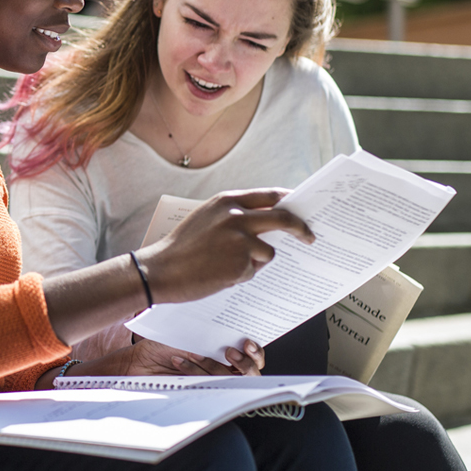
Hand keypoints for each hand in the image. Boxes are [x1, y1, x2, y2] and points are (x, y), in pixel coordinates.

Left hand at [116, 338, 263, 377]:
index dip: (256, 352)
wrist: (141, 358)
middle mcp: (224, 367)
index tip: (247, 343)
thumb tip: (226, 317)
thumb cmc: (165, 340)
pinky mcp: (197, 389)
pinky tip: (178, 360)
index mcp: (228, 349)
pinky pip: (203, 385)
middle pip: (250, 374)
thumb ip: (210, 328)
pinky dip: (193, 372)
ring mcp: (212, 380)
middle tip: (230, 352)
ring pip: (226, 380)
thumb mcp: (189, 329)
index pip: (254, 355)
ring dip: (212, 366)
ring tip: (194, 352)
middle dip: (244, 364)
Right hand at [140, 189, 312, 304]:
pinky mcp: (242, 264)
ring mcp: (241, 240)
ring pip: (268, 251)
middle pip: (284, 219)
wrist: (161, 270)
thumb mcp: (206, 218)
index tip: (301, 207)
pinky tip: (219, 273)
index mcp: (227, 201)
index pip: (270, 196)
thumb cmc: (182, 247)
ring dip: (255, 261)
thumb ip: (234, 215)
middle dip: (301, 229)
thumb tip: (267, 223)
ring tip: (225, 264)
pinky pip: (253, 271)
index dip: (289, 201)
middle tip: (309, 237)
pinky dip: (241, 275)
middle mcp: (237, 216)